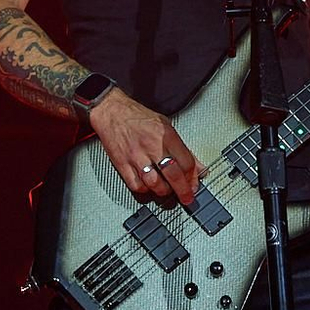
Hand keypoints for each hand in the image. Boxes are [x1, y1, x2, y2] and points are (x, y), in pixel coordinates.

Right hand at [89, 88, 199, 203]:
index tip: (193, 185)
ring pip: (154, 183)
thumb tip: (198, 167)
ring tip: (167, 190)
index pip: (186, 162)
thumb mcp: (166, 125)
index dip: (192, 177)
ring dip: (164, 191)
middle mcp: (152, 146)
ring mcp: (136, 156)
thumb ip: (183, 148)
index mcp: (165, 135)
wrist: (112, 111)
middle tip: (186, 198)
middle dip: (183, 191)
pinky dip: (145, 190)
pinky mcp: (122, 164)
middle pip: (173, 175)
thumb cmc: (138, 117)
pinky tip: (149, 187)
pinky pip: (136, 185)